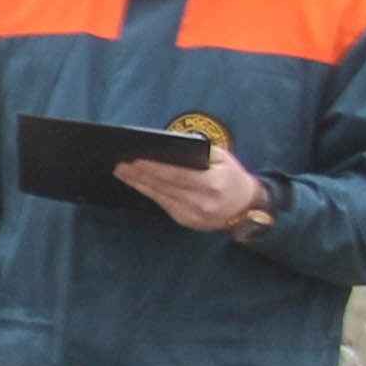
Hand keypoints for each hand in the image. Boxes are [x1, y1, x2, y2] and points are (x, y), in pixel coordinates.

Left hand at [121, 140, 271, 234]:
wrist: (245, 207)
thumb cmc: (232, 177)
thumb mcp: (223, 158)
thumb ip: (201, 151)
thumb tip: (171, 144)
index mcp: (212, 183)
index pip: (177, 175)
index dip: (155, 168)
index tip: (136, 160)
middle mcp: (202, 201)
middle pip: (164, 186)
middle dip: (140, 175)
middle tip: (120, 164)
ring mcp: (193, 214)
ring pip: (160, 197)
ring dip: (138, 184)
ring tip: (122, 172)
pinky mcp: (186, 221)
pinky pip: (163, 205)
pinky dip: (148, 193)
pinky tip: (136, 184)